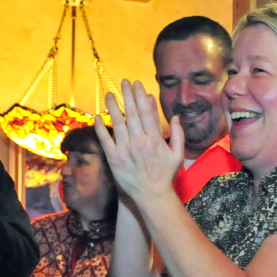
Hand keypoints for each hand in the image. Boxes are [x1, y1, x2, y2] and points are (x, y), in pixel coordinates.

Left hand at [95, 80, 184, 203]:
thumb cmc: (165, 175)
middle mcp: (140, 142)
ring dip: (113, 107)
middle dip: (128, 96)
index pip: (147, 113)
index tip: (137, 85)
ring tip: (109, 94)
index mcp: (155, 139)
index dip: (141, 97)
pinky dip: (101, 128)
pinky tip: (98, 117)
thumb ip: (178, 134)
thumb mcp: (177, 154)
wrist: (151, 195)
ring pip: (118, 124)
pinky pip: (105, 140)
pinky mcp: (114, 159)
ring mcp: (125, 150)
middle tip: (124, 82)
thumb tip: (176, 116)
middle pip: (132, 114)